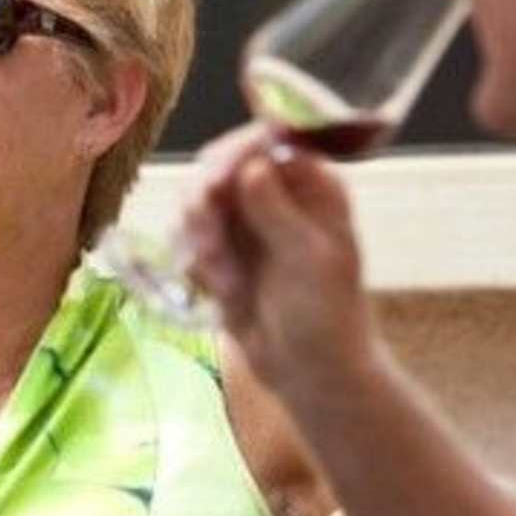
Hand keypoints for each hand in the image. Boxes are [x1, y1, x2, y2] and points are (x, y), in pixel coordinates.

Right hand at [182, 125, 375, 400]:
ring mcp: (245, 223)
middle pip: (218, 166)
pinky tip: (219, 292)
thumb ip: (277, 211)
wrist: (313, 375)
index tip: (216, 184)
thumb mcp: (310, 261)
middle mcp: (275, 194)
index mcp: (311, 184)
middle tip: (209, 243)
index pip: (264, 140)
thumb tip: (252, 165)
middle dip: (206, 204)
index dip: (233, 154)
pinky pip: (187, 238)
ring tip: (225, 282)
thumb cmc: (328, 317)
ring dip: (199, 238)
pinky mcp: (221, 254)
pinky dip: (193, 262)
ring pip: (195, 202)